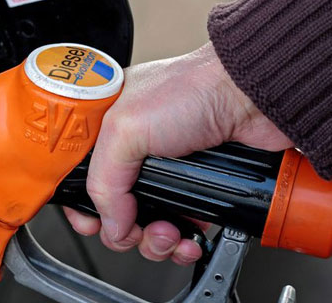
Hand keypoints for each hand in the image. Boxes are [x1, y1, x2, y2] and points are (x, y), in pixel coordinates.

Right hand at [63, 42, 292, 264]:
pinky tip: (188, 240)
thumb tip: (110, 224)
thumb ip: (105, 180)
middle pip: (113, 210)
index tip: (91, 224)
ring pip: (147, 225)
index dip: (83, 206)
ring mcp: (166, 172)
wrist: (251, 97)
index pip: (80, 178)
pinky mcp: (197, 187)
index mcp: (108, 130)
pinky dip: (183, 243)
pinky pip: (182, 229)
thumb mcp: (126, 129)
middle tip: (135, 229)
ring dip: (155, 241)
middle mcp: (134, 152)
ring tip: (169, 234)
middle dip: (124, 230)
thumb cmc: (193, 88)